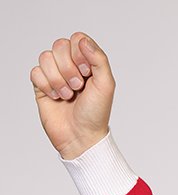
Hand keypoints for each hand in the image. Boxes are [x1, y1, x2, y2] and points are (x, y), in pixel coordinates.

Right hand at [30, 33, 114, 159]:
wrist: (81, 136)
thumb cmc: (96, 114)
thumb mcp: (106, 85)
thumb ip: (99, 60)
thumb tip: (83, 41)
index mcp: (88, 63)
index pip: (77, 39)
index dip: (79, 52)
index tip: (87, 72)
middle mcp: (71, 66)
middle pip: (59, 45)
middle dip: (69, 68)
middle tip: (78, 87)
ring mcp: (55, 74)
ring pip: (45, 57)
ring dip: (58, 79)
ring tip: (68, 95)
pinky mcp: (41, 85)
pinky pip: (35, 72)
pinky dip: (47, 86)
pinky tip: (56, 98)